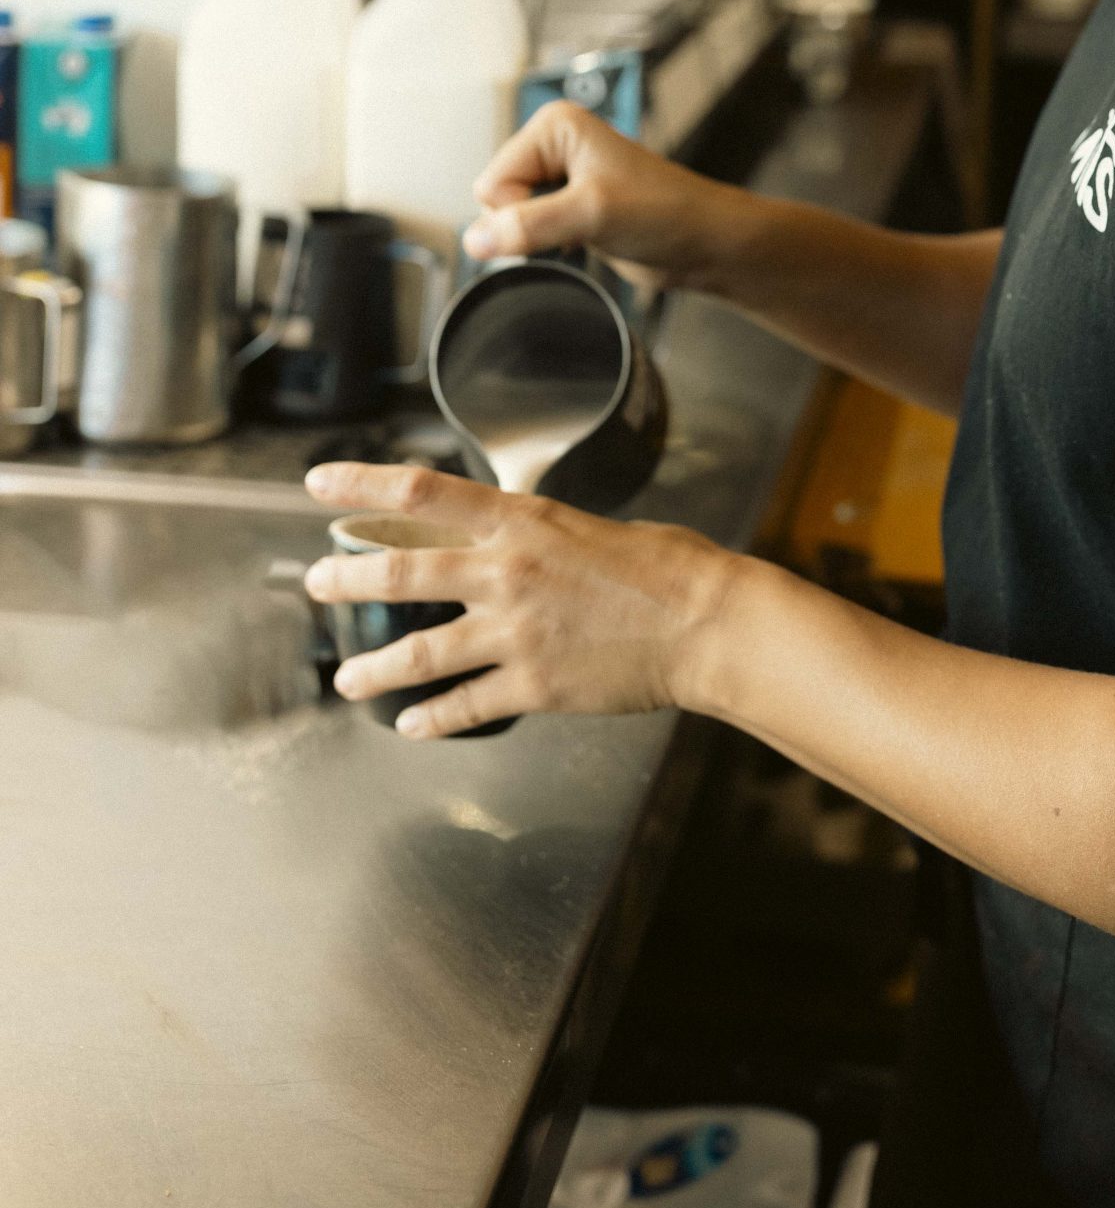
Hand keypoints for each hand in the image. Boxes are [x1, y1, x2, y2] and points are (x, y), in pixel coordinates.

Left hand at [302, 461, 738, 738]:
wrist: (704, 623)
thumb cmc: (665, 568)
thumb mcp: (587, 527)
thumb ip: (534, 536)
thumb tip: (506, 541)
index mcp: (521, 522)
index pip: (421, 491)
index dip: (361, 484)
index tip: (319, 482)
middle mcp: (507, 573)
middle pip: (399, 572)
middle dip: (345, 579)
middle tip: (316, 584)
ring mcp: (516, 633)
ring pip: (418, 654)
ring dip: (372, 669)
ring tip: (346, 680)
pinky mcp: (533, 686)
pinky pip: (465, 706)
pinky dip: (431, 719)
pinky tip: (410, 725)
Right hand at [463, 99, 733, 282]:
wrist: (704, 243)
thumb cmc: (665, 213)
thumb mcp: (591, 214)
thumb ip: (528, 225)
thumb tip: (474, 240)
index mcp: (554, 126)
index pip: (492, 181)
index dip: (519, 211)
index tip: (564, 217)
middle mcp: (554, 146)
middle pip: (496, 199)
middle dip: (527, 224)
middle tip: (576, 226)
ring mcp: (561, 178)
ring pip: (511, 218)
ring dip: (539, 237)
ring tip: (583, 232)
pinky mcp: (569, 208)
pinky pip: (530, 231)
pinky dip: (547, 245)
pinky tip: (582, 243)